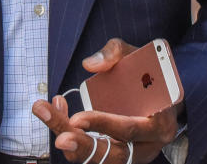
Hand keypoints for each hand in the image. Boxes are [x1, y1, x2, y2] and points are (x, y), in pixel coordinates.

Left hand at [32, 39, 180, 163]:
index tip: (77, 119)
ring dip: (69, 139)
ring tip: (45, 113)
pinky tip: (54, 110)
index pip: (130, 129)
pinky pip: (90, 150)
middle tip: (60, 137)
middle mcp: (146, 146)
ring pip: (98, 156)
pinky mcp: (115, 153)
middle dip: (83, 146)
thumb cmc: (149, 75)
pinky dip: (69, 132)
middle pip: (113, 153)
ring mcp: (130, 154)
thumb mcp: (138, 56)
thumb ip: (116, 52)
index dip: (104, 125)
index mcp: (159, 123)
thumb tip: (90, 64)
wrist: (161, 96)